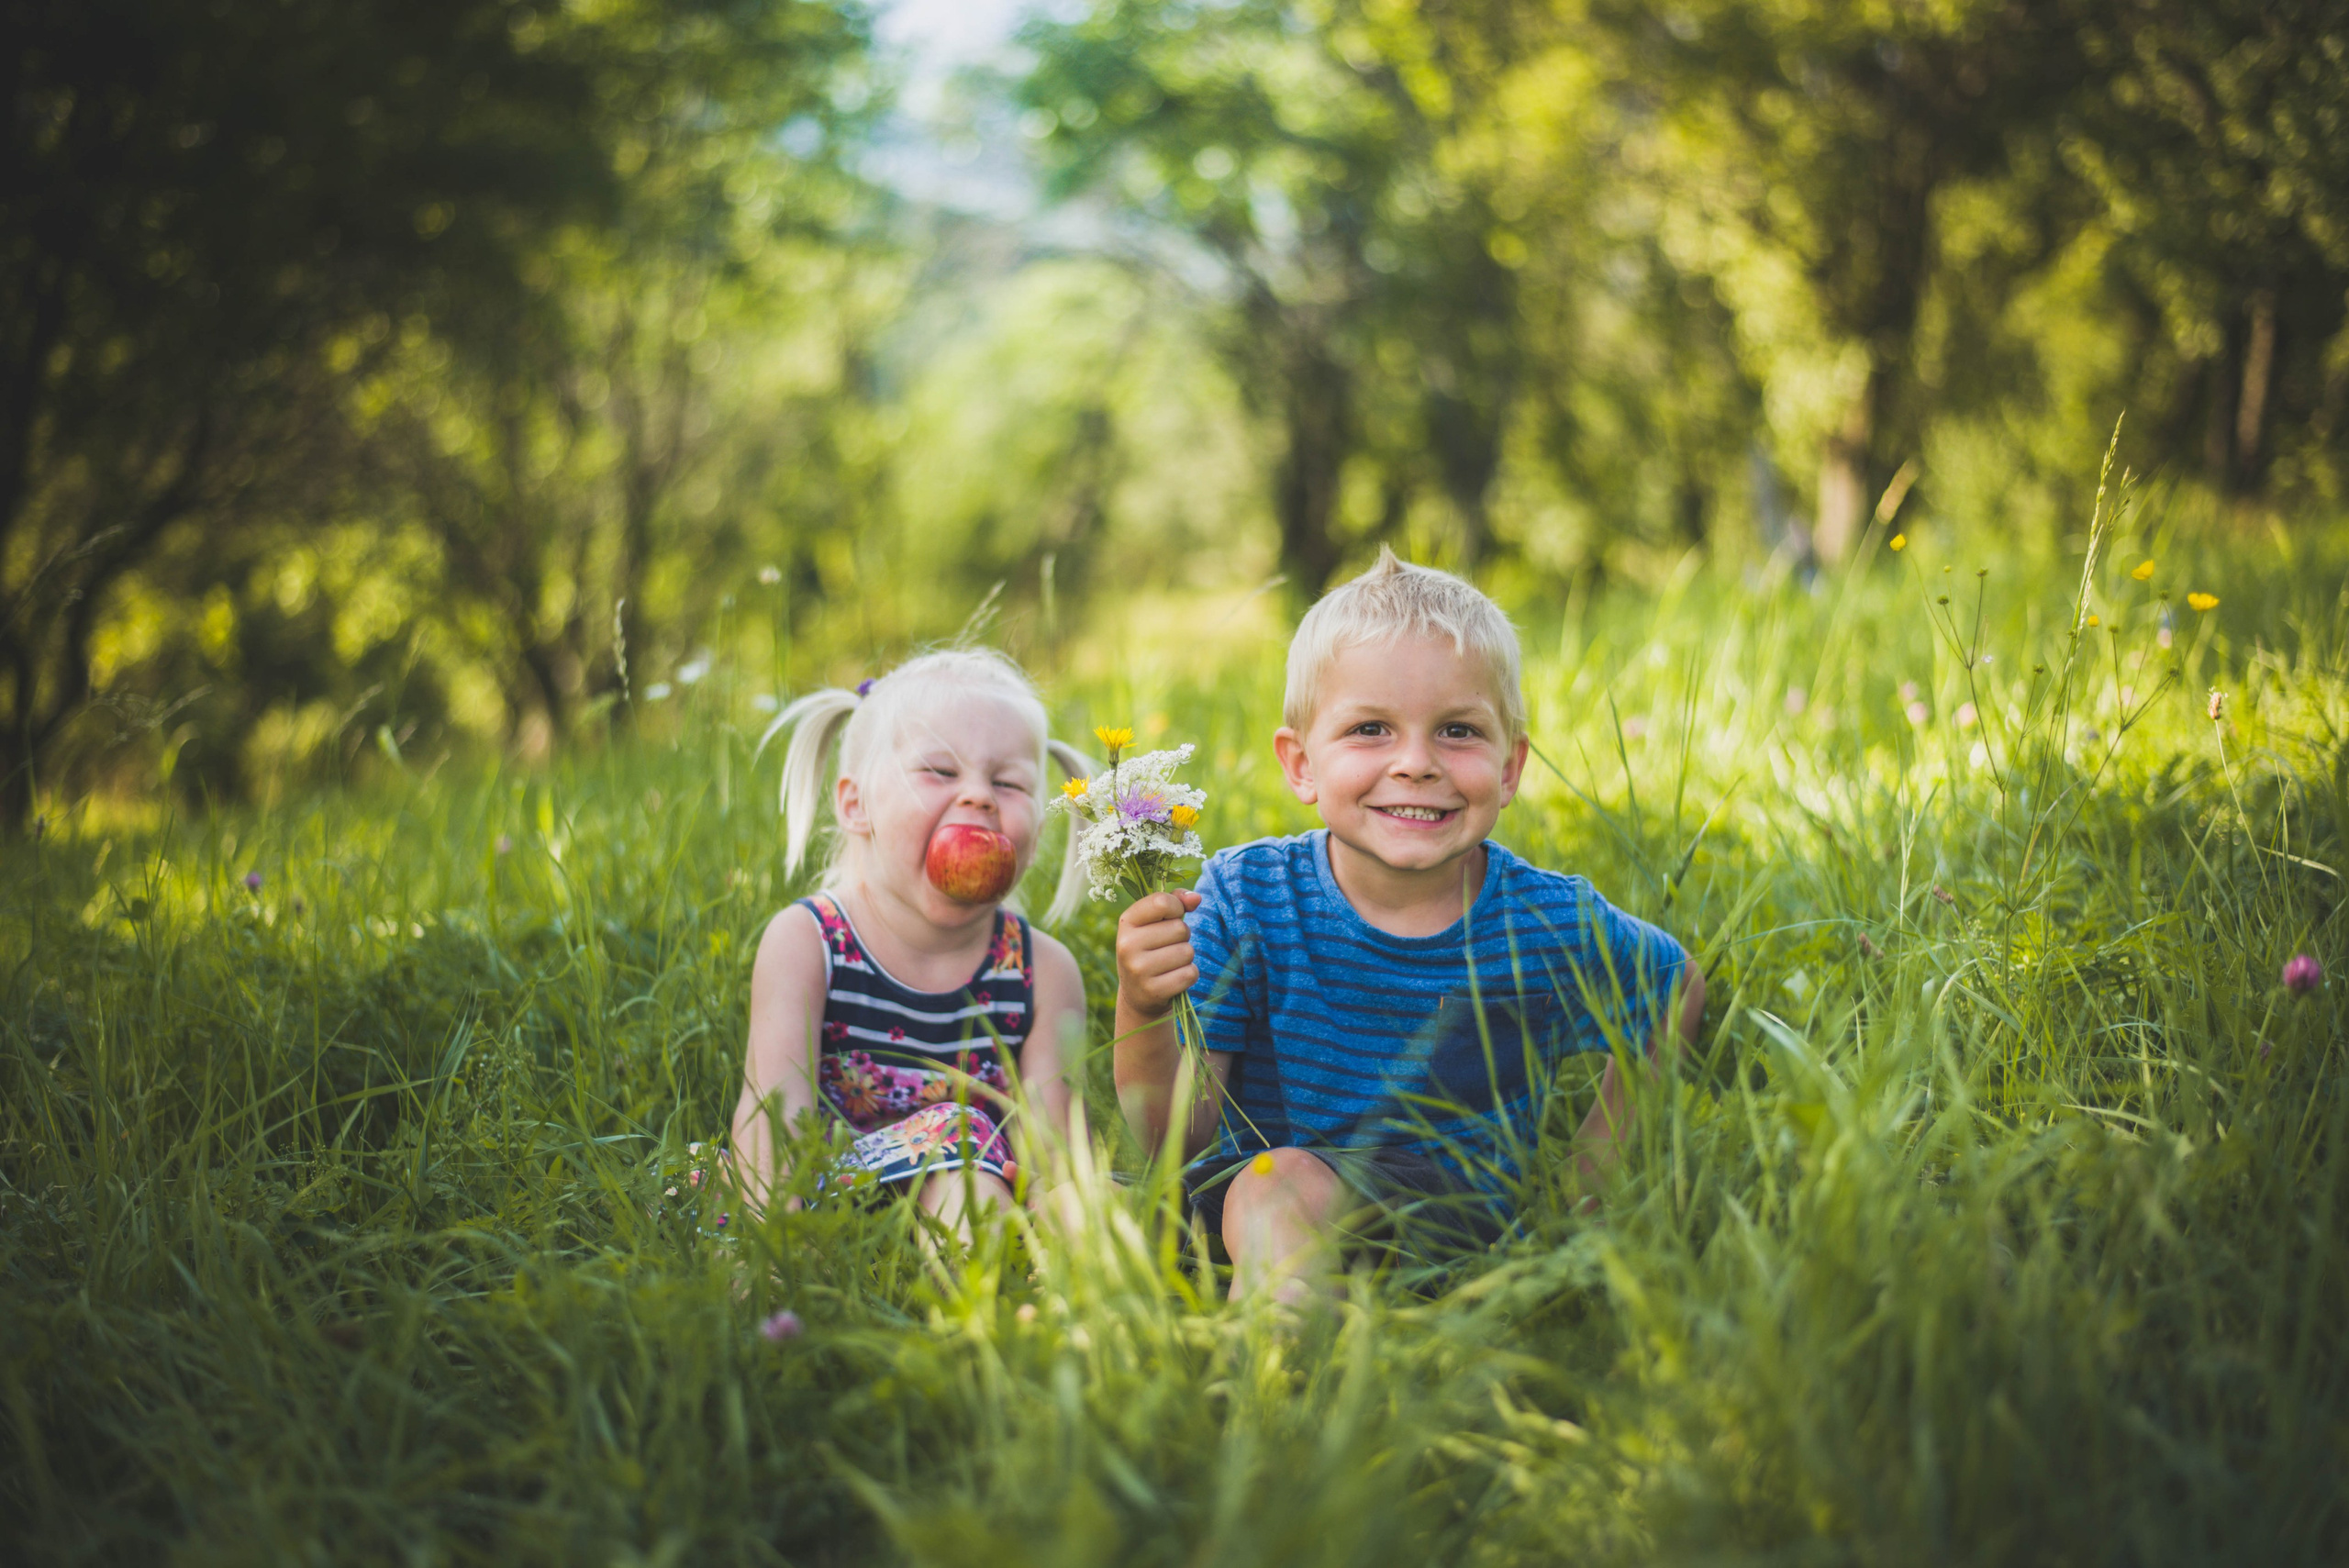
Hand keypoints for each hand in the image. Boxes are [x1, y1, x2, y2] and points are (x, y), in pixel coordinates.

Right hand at [1115, 889, 1200, 1019]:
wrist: (1137, 994)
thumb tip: (1196, 898)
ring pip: (1187, 952)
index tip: (1172, 917)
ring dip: (1186, 957)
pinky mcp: (1153, 991)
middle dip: (1182, 937)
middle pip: (1179, 928)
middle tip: (1168, 946)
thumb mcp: (1154, 922)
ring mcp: (1138, 970)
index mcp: (1126, 922)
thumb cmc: (1151, 948)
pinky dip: (1188, 975)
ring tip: (1170, 963)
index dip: (1177, 907)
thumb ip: (1175, 902)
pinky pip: (1189, 974)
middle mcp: (1127, 945)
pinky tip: (1173, 978)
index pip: (1161, 902)